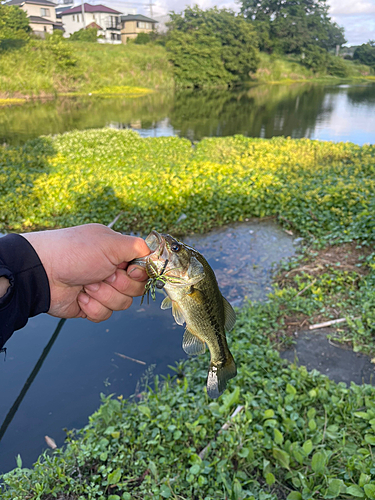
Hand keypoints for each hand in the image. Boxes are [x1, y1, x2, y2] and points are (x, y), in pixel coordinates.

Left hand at [22, 224, 148, 321]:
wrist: (43, 272)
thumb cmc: (74, 252)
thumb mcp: (111, 242)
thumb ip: (138, 246)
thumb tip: (154, 252)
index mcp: (118, 253)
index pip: (143, 269)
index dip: (139, 273)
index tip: (129, 269)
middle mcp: (111, 271)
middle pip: (136, 289)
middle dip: (119, 285)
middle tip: (102, 275)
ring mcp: (101, 289)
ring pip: (122, 304)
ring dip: (104, 295)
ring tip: (87, 284)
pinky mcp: (90, 306)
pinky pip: (105, 314)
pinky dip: (93, 307)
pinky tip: (80, 297)